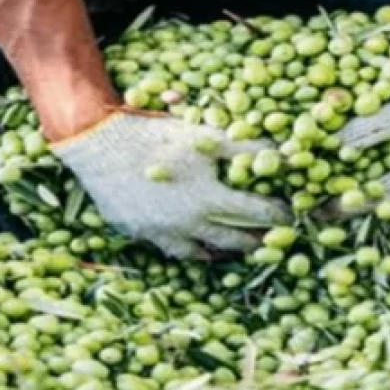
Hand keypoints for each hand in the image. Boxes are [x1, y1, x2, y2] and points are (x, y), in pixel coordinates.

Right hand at [50, 110, 290, 258]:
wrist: (98, 142)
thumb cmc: (157, 135)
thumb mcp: (206, 134)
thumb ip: (246, 147)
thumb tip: (283, 152)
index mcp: (210, 201)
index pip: (258, 215)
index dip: (279, 215)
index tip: (292, 215)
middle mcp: (189, 225)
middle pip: (234, 242)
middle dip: (258, 240)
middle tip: (272, 239)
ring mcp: (162, 234)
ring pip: (201, 254)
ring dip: (223, 252)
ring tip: (235, 247)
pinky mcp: (139, 234)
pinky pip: (170, 248)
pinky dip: (188, 246)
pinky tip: (195, 241)